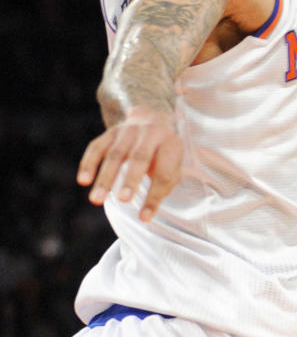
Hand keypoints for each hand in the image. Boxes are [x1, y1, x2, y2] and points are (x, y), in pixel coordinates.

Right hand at [77, 107, 183, 222]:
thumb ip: (164, 185)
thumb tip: (147, 212)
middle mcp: (150, 133)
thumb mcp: (173, 165)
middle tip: (123, 200)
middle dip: (131, 180)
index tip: (145, 217)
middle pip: (140, 157)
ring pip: (115, 154)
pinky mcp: (111, 132)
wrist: (151, 119)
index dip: (154, 196)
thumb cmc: (162, 153)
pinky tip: (83, 181)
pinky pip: (97, 147)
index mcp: (170, 144)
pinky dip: (89, 163)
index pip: (164, 172)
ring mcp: (129, 131)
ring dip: (105, 178)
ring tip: (96, 200)